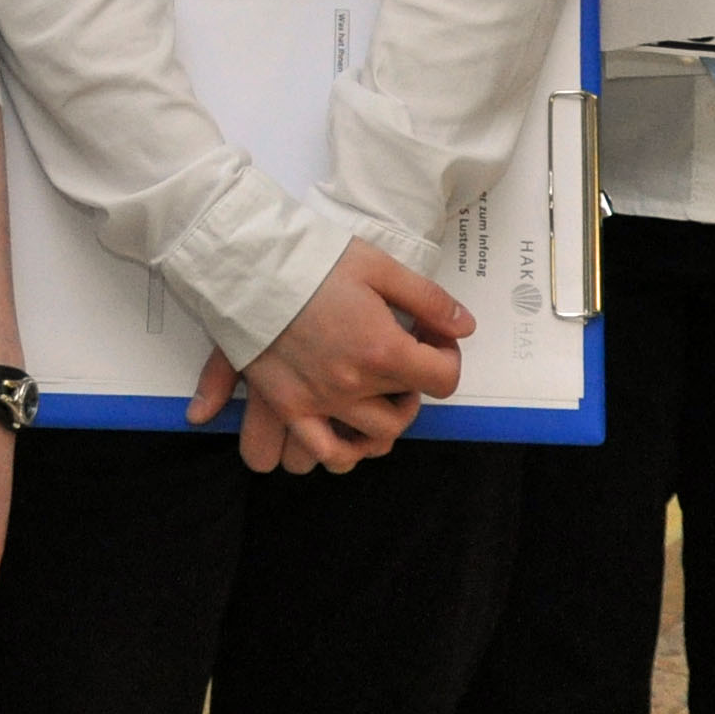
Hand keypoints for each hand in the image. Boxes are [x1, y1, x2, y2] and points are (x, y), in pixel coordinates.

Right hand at [181, 242, 471, 474]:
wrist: (249, 262)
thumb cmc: (313, 259)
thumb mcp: (380, 266)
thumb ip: (428, 299)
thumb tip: (464, 326)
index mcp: (382, 349)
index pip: (442, 379)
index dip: (447, 357)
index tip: (431, 336)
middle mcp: (354, 384)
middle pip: (408, 407)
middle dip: (415, 383)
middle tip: (402, 356)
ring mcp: (320, 401)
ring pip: (373, 438)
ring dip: (386, 420)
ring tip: (379, 393)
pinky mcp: (289, 406)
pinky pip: (323, 452)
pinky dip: (343, 454)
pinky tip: (349, 434)